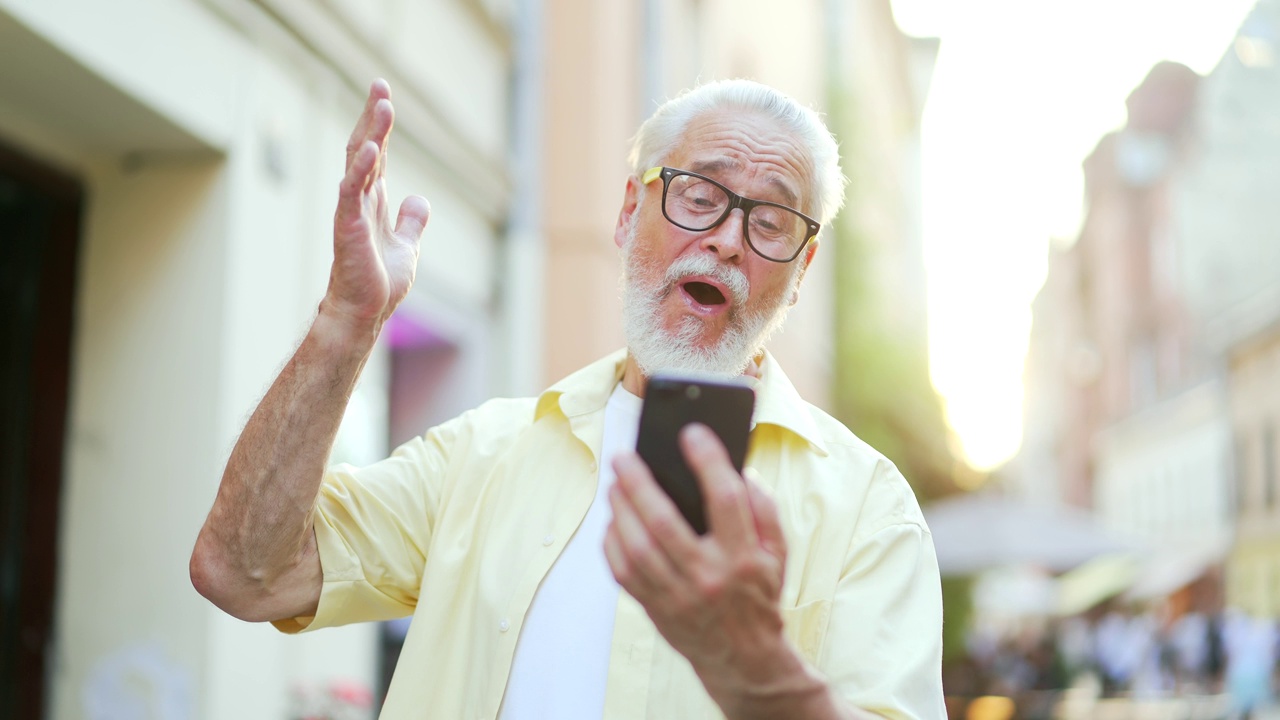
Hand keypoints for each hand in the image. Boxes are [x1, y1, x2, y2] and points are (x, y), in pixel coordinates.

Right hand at [322, 79, 429, 331]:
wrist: (363, 313)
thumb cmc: (378, 283)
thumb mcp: (406, 247)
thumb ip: (411, 222)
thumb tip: (419, 200)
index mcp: (374, 201)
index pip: (379, 154)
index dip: (382, 125)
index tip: (384, 95)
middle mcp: (360, 200)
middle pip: (366, 148)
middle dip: (374, 117)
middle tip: (380, 85)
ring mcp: (351, 211)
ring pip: (360, 163)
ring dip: (372, 133)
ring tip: (383, 105)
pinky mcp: (348, 228)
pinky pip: (352, 192)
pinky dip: (361, 169)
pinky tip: (372, 148)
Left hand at [605, 424, 801, 701]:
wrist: (744, 658)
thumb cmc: (758, 595)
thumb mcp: (778, 554)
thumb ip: (764, 510)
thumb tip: (739, 471)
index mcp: (744, 558)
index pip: (725, 499)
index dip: (708, 461)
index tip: (692, 434)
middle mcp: (708, 577)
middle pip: (664, 522)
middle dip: (639, 484)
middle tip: (625, 457)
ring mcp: (677, 596)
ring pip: (637, 547)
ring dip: (620, 510)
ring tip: (615, 484)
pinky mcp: (655, 609)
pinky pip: (622, 573)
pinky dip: (612, 543)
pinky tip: (613, 522)